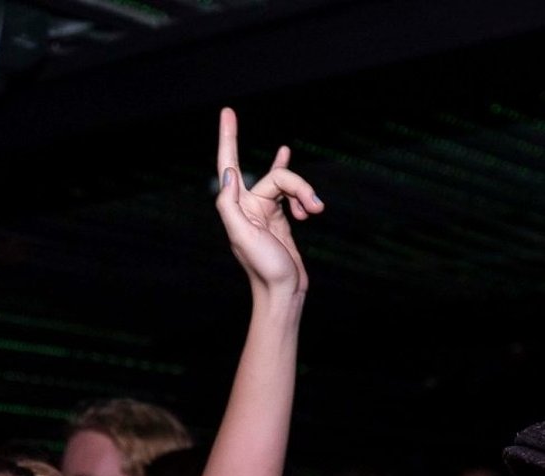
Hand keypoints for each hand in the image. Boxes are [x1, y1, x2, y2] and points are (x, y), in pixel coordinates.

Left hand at [214, 107, 322, 295]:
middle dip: (298, 186)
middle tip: (314, 209)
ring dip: (306, 195)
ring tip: (317, 212)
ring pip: (289, 185)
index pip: (228, 165)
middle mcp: (247, 207)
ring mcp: (265, 212)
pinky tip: (311, 207)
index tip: (227, 111)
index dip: (228, 138)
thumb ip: (229, 204)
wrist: (283, 294)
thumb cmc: (264, 270)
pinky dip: (303, 196)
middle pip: (277, 177)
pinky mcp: (281, 219)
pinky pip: (291, 193)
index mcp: (235, 207)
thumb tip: (228, 173)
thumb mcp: (241, 237)